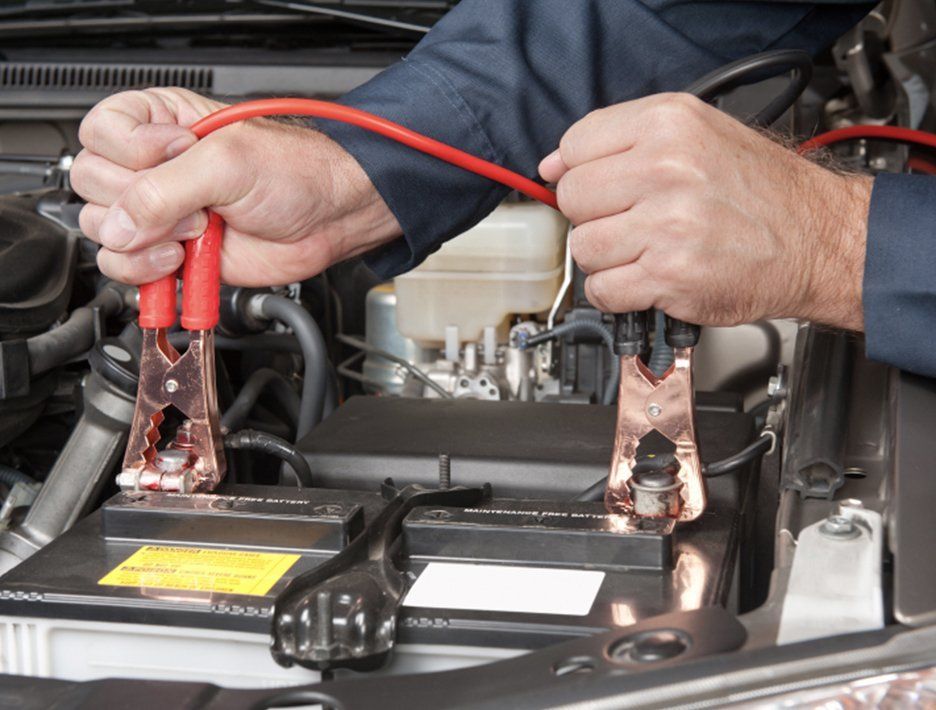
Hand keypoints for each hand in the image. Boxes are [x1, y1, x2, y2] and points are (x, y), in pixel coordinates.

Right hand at [72, 87, 400, 285]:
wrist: (329, 217)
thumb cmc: (295, 172)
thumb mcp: (227, 164)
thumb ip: (164, 191)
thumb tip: (117, 226)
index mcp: (160, 124)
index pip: (99, 133)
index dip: (131, 152)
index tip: (176, 156)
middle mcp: (153, 167)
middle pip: (92, 187)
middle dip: (140, 203)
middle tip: (194, 204)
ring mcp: (161, 212)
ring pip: (104, 232)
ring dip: (144, 241)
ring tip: (194, 234)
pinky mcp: (172, 251)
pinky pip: (126, 267)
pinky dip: (145, 271)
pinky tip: (180, 260)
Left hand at [539, 93, 871, 330]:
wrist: (816, 239)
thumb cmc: (761, 190)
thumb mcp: (698, 134)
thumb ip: (621, 140)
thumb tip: (552, 165)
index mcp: (668, 125)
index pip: (574, 146)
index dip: (581, 171)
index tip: (599, 187)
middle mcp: (666, 170)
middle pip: (572, 199)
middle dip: (594, 216)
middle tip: (629, 220)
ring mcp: (666, 226)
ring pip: (583, 247)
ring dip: (605, 257)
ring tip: (642, 250)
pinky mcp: (669, 277)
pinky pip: (602, 289)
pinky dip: (616, 292)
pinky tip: (645, 278)